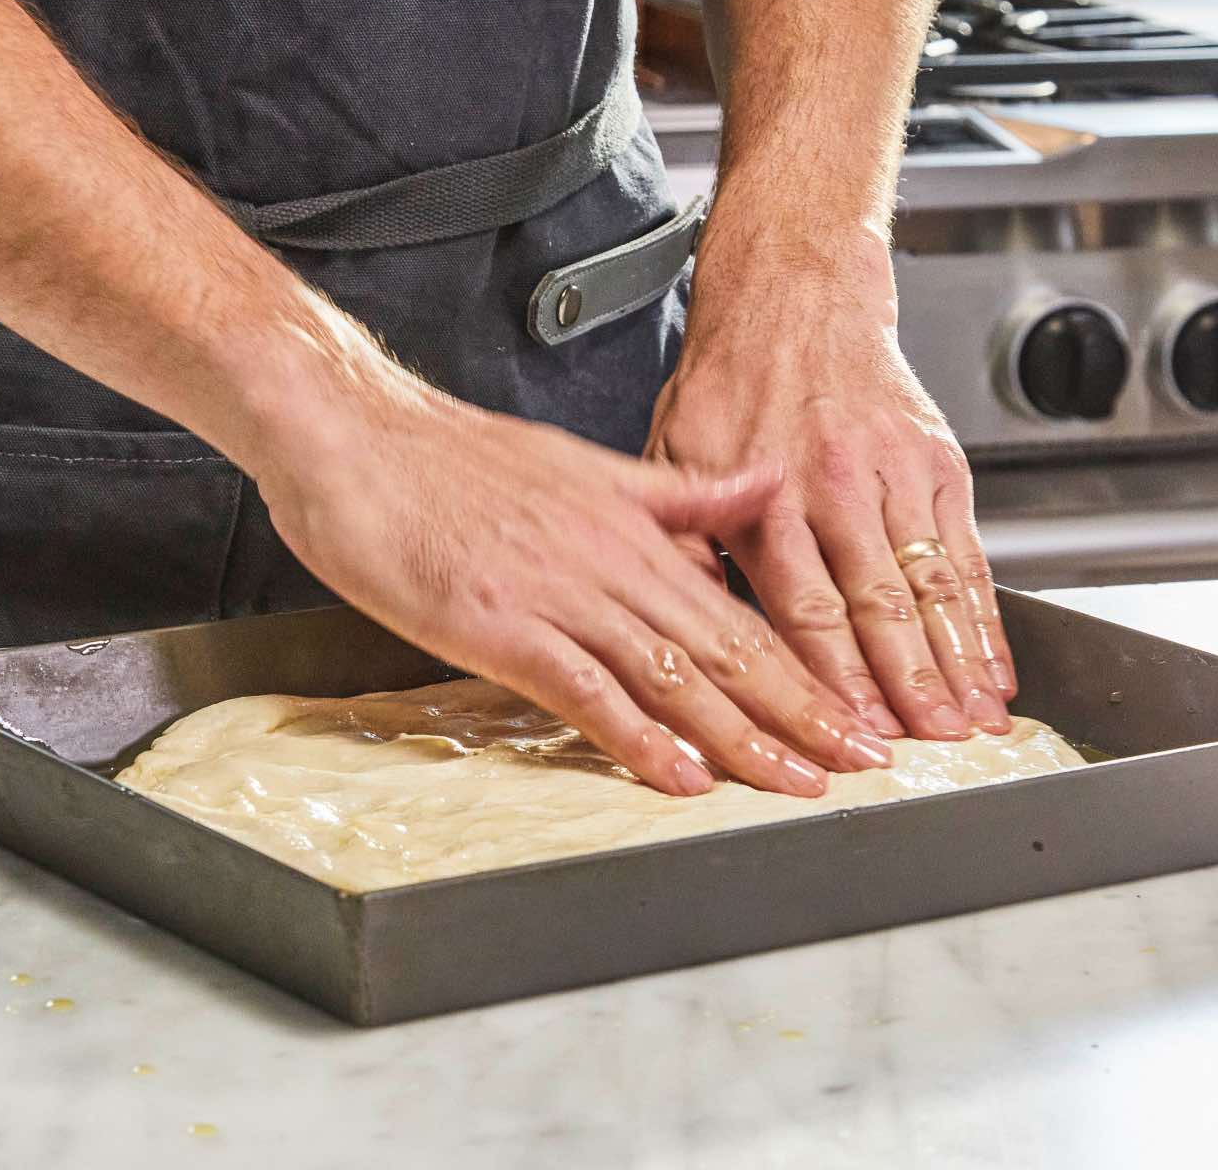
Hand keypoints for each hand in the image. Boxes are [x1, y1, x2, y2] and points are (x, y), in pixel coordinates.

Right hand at [252, 379, 895, 797]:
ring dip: (743, 737)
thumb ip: (676, 495)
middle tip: (863, 763)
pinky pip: (584, 688)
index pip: (736, 611)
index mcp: (631, 527)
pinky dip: (639, 736)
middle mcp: (609, 561)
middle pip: (725, 649)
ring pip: (672, 674)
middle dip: (801, 713)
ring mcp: (557, 593)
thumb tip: (759, 487)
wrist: (354, 434)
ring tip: (800, 783)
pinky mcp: (498, 622)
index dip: (803, 669)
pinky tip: (680, 774)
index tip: (852, 715)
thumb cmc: (450, 458)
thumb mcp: (583, 466)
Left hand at [647, 237, 1016, 741]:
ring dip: (955, 661)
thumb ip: (679, 541)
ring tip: (972, 723)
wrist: (797, 296)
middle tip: (926, 749)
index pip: (802, 609)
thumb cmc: (730, 383)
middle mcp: (833, 487)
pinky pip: (967, 552)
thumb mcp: (672, 455)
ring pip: (929, 585)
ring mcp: (891, 476)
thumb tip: (675, 624)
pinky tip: (995, 664)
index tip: (846, 736)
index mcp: (764, 497)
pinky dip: (986, 614)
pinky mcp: (936, 464)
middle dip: (904, 687)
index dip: (831, 680)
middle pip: (875, 607)